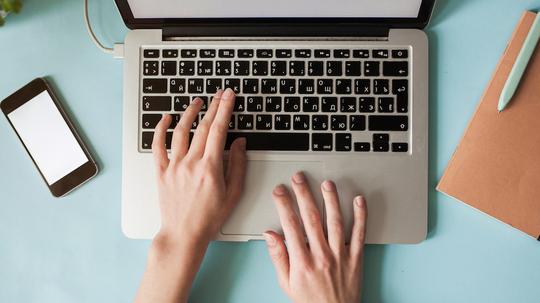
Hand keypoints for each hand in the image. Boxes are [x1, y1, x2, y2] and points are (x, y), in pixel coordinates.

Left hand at [152, 88, 246, 242]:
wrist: (184, 234)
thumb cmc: (209, 218)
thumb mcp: (233, 194)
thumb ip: (237, 165)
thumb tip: (239, 142)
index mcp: (210, 168)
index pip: (219, 130)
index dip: (225, 109)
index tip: (229, 96)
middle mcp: (191, 163)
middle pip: (203, 127)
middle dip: (213, 106)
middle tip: (219, 93)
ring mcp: (174, 167)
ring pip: (181, 132)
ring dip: (189, 113)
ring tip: (197, 102)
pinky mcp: (161, 172)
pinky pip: (158, 146)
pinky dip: (160, 129)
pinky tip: (165, 118)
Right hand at [263, 172, 366, 302]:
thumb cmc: (310, 301)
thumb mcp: (286, 283)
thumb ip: (278, 257)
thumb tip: (270, 235)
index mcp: (302, 262)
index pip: (290, 225)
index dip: (284, 204)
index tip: (280, 191)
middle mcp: (322, 255)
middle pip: (311, 217)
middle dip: (304, 194)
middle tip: (299, 178)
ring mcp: (340, 255)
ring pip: (335, 221)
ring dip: (331, 199)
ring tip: (326, 184)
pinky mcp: (356, 257)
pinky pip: (359, 233)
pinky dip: (360, 216)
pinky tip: (358, 200)